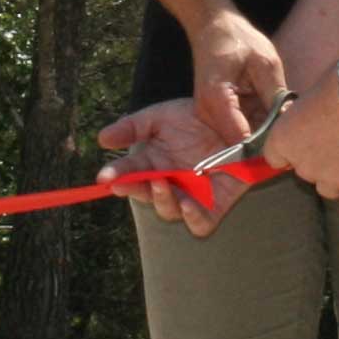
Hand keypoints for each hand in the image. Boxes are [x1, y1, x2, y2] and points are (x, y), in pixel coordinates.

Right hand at [96, 97, 255, 237]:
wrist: (236, 117)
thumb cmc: (196, 118)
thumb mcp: (159, 116)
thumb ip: (132, 127)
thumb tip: (101, 139)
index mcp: (152, 163)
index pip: (128, 174)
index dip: (116, 177)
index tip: (104, 177)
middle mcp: (169, 182)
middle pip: (146, 196)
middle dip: (136, 190)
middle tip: (129, 182)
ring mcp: (191, 194)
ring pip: (170, 211)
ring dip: (162, 201)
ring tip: (160, 184)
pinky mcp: (217, 203)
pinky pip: (203, 223)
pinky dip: (194, 219)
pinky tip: (188, 205)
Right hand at [191, 11, 287, 147]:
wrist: (213, 27)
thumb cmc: (239, 40)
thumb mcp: (265, 63)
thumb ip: (275, 95)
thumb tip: (289, 124)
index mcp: (217, 98)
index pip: (240, 139)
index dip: (265, 147)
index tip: (289, 146)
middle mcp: (207, 112)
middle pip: (239, 143)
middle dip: (265, 144)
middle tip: (293, 138)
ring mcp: (208, 115)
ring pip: (239, 139)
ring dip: (261, 135)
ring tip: (284, 126)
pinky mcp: (215, 114)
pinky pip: (238, 128)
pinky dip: (255, 126)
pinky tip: (272, 117)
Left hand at [264, 86, 338, 216]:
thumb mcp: (308, 98)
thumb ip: (303, 121)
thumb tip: (310, 126)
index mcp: (283, 141)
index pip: (277, 159)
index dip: (294, 150)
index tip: (308, 139)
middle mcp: (302, 165)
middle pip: (305, 173)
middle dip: (320, 160)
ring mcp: (331, 178)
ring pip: (328, 189)